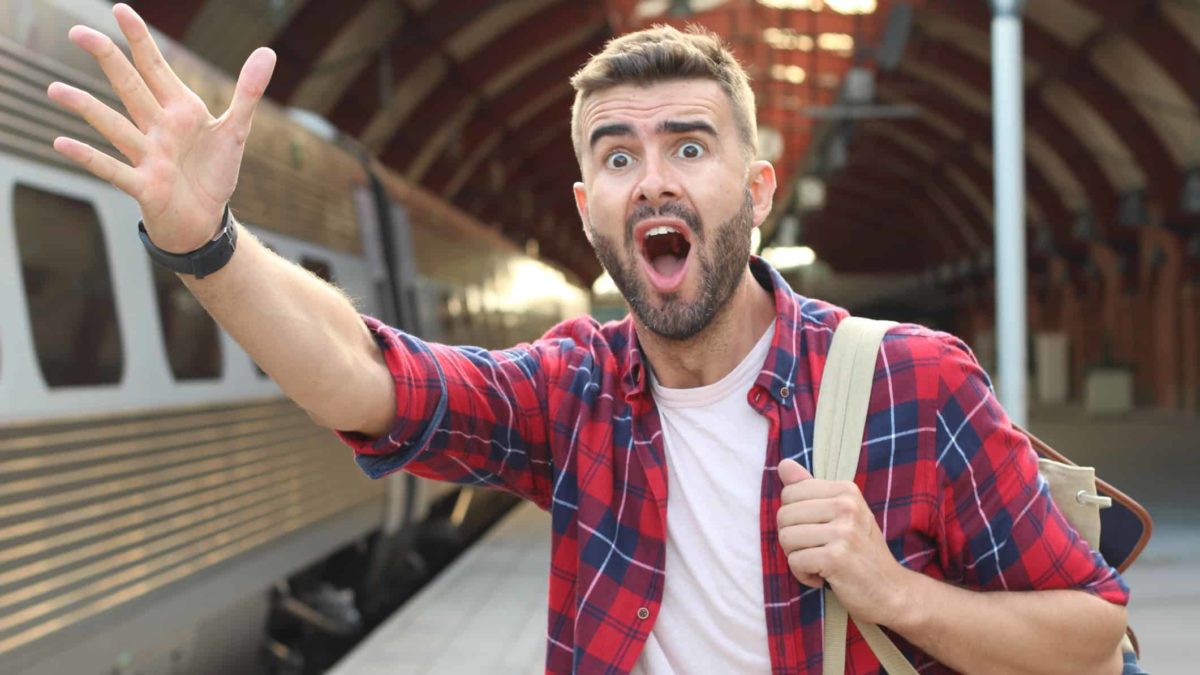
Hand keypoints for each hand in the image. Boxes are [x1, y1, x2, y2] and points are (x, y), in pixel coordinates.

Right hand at [46, 3, 275, 252]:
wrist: (205, 221)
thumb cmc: (213, 173)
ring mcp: (147, 156)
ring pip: (114, 126)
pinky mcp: (144, 186)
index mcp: (179, 111)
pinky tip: (62, 142)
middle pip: (130, 88)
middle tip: (78, 32)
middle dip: (108, 60)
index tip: (120, 9)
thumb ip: (248, 92)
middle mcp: (157, 128)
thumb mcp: (236, 130)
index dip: (140, 40)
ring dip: (86, 108)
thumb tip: (267, 52)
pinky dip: (90, 158)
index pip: (155, 68)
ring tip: (55, 89)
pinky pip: (113, 169)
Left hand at [776, 459, 911, 626]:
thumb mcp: (841, 515)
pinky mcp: (836, 558)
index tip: (818, 531)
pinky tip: (824, 577)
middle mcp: (847, 506)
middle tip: (818, 550)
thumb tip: (783, 464)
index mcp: (846, 490)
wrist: (891, 591)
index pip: (789, 493)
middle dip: (793, 539)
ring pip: (786, 538)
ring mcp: (843, 532)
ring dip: (798, 558)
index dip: (795, 518)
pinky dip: (803, 575)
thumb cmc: (861, 553)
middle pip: (784, 516)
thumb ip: (810, 489)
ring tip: (822, 563)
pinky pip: (795, 561)